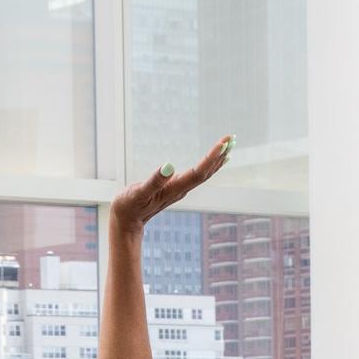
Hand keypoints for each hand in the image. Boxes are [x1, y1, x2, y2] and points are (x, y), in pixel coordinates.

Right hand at [109, 137, 229, 233]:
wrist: (126, 221)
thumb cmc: (129, 206)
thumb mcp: (138, 192)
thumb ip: (153, 181)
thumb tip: (168, 166)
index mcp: (174, 189)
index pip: (199, 172)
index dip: (212, 158)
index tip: (223, 143)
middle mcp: (181, 189)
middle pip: (207, 172)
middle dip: (220, 155)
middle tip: (232, 137)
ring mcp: (181, 189)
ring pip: (205, 173)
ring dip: (218, 159)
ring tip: (230, 144)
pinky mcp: (177, 187)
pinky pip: (199, 175)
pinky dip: (210, 164)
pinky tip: (217, 159)